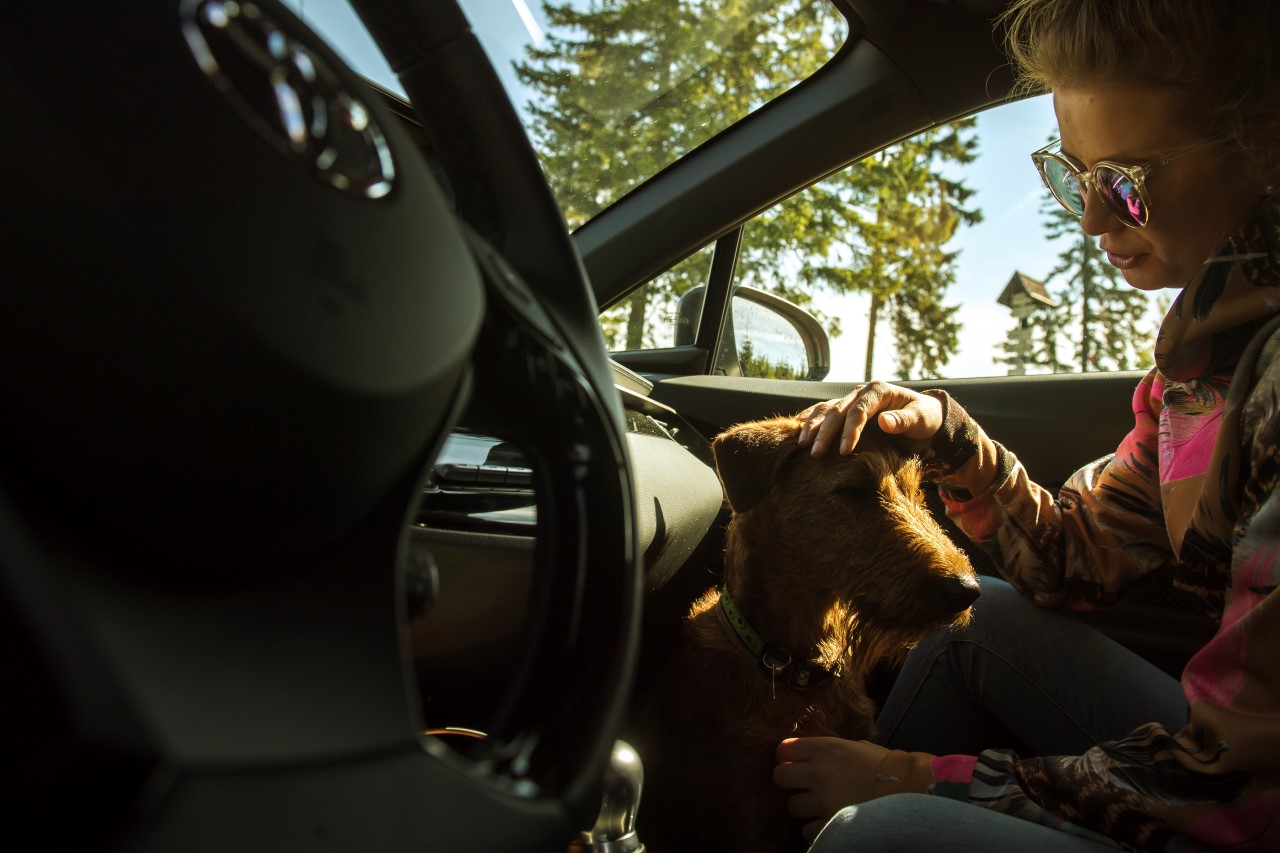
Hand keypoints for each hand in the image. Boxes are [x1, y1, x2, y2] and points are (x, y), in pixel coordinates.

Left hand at [772, 737, 888, 841]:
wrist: (912, 789)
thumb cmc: (888, 765)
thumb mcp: (857, 746)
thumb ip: (831, 750)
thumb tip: (810, 755)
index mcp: (827, 748)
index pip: (785, 749)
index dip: (786, 756)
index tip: (792, 761)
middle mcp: (820, 772)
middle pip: (780, 776)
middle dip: (788, 780)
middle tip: (800, 785)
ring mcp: (823, 800)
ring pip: (793, 806)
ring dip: (805, 807)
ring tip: (820, 805)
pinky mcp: (831, 824)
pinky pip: (807, 829)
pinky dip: (816, 828)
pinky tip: (829, 821)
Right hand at [796, 380, 942, 456]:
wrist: (923, 415)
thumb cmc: (924, 417)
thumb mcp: (921, 418)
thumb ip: (904, 420)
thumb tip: (885, 421)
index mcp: (879, 390)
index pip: (859, 411)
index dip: (850, 430)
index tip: (844, 451)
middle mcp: (862, 391)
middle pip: (838, 410)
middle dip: (825, 432)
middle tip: (815, 452)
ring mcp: (852, 398)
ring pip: (827, 409)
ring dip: (813, 426)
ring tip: (801, 443)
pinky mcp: (847, 407)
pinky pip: (825, 410)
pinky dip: (811, 417)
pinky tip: (796, 424)